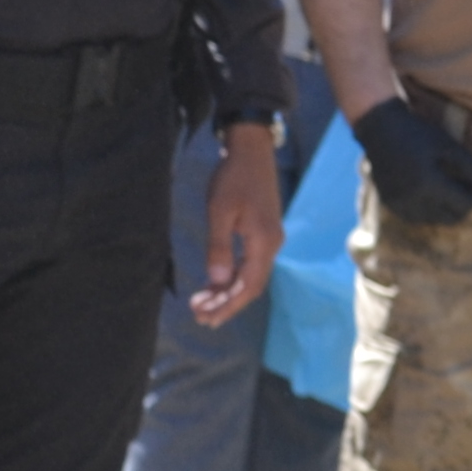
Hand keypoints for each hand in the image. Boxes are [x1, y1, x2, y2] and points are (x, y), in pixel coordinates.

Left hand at [188, 120, 282, 324]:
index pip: (247, 285)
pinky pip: (248, 265)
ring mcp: (268, 240)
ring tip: (203, 307)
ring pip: (250, 277)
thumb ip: (219, 247)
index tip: (205, 317)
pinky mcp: (261, 234)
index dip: (227, 304)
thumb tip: (217, 281)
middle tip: (200, 318)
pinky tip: (214, 286)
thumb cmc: (233, 178)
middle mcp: (271, 245)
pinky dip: (231, 278)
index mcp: (264, 242)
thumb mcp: (220, 211)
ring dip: (227, 293)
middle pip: (251, 286)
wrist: (251, 152)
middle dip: (226, 304)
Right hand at [350, 95, 471, 227]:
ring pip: (434, 220)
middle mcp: (411, 200)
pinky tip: (434, 195)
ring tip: (453, 190)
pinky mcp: (389, 204)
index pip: (465, 204)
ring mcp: (398, 204)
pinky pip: (417, 218)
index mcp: (427, 185)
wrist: (379, 128)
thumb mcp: (448, 145)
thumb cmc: (417, 132)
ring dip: (448, 209)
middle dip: (466, 205)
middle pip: (452, 217)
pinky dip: (429, 211)